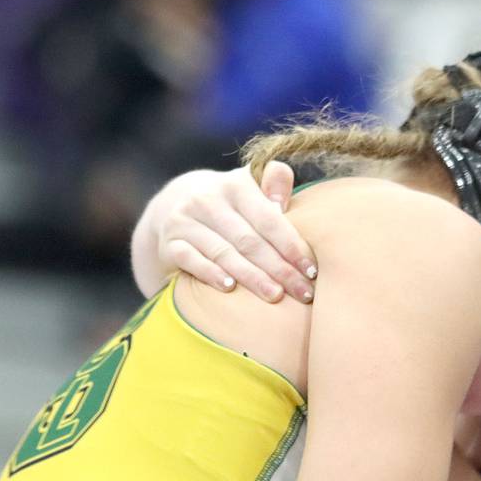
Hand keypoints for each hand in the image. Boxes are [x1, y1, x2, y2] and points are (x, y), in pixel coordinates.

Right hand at [156, 163, 316, 302]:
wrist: (174, 207)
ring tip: (275, 295)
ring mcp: (185, 221)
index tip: (311, 270)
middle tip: (302, 292)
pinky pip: (191, 260)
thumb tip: (283, 200)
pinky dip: (210, 273)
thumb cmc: (230, 206)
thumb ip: (273, 186)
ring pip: (224, 252)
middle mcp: (207, 200)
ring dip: (251, 277)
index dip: (291, 245)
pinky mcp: (170, 243)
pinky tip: (229, 288)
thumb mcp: (250, 189)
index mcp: (235, 186)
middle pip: (249, 240)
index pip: (268, 218)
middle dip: (279, 269)